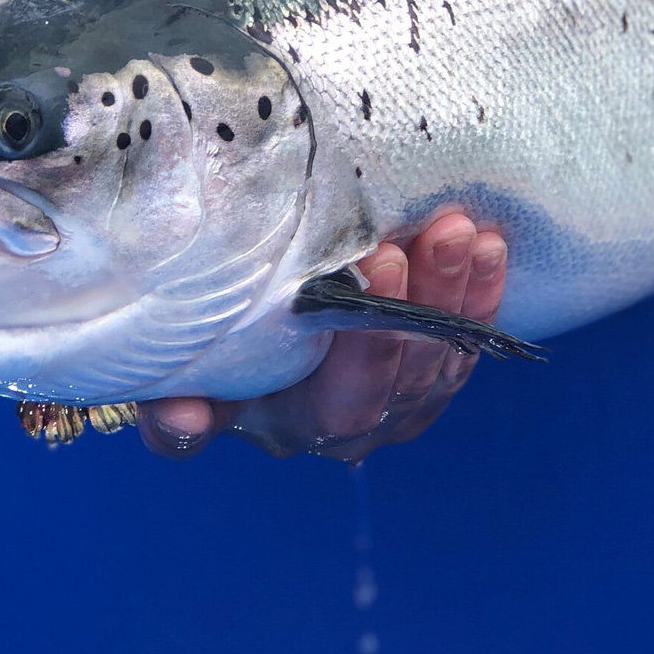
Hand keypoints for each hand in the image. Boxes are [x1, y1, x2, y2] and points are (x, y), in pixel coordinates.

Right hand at [136, 211, 506, 462]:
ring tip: (454, 230)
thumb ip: (166, 396)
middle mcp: (345, 423)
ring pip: (434, 360)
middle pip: (388, 384)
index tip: (360, 284)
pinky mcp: (433, 369)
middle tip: (395, 251)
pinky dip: (479, 294)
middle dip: (398, 316)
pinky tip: (488, 246)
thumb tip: (181, 415)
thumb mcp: (173, 364)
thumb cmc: (206, 332)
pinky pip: (467, 340)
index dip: (354, 357)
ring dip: (449, 296)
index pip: (323, 409)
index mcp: (282, 422)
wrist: (248, 302)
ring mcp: (395, 399)